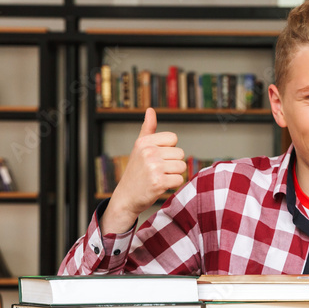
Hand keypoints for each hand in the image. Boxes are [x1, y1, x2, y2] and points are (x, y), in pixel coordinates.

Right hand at [101, 108, 186, 233]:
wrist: (126, 197)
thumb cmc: (136, 171)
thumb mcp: (139, 148)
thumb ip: (147, 129)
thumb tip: (150, 110)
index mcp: (144, 142)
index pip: (173, 138)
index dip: (170, 149)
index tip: (158, 157)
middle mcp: (148, 153)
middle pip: (180, 154)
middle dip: (173, 163)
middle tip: (159, 170)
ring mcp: (153, 168)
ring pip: (182, 167)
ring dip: (174, 174)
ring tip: (160, 177)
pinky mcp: (159, 182)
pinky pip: (179, 180)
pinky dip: (173, 185)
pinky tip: (161, 186)